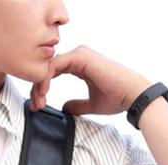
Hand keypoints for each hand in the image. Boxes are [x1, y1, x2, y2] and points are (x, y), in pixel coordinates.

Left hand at [30, 45, 153, 115]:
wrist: (132, 96)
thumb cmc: (117, 99)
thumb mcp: (91, 105)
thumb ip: (77, 105)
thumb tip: (64, 108)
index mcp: (80, 65)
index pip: (53, 73)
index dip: (42, 89)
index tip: (38, 106)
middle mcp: (78, 57)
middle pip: (48, 69)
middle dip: (37, 88)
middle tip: (35, 106)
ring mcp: (79, 54)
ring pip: (49, 66)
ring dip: (39, 85)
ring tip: (38, 102)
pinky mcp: (80, 57)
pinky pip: (55, 65)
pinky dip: (46, 79)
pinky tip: (44, 93)